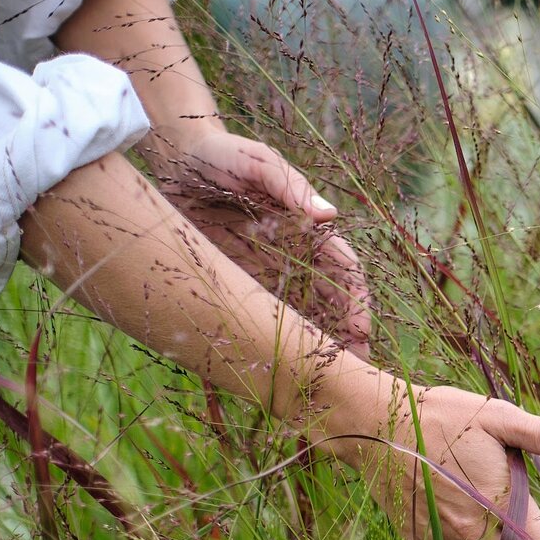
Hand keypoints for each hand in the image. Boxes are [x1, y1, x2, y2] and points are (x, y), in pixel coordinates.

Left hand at [153, 129, 370, 351]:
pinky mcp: (238, 287)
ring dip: (314, 350)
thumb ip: (290, 185)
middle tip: (352, 373)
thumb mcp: (258, 162)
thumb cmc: (224, 155)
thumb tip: (328, 215)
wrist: (176, 162)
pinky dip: (273, 346)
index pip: (346, 273)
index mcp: (310, 232)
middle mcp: (296, 259)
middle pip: (332, 306)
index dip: (358, 303)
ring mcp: (269, 276)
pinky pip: (261, 321)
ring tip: (320, 383)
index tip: (362, 330)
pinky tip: (277, 371)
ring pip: (302, 320)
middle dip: (346, 338)